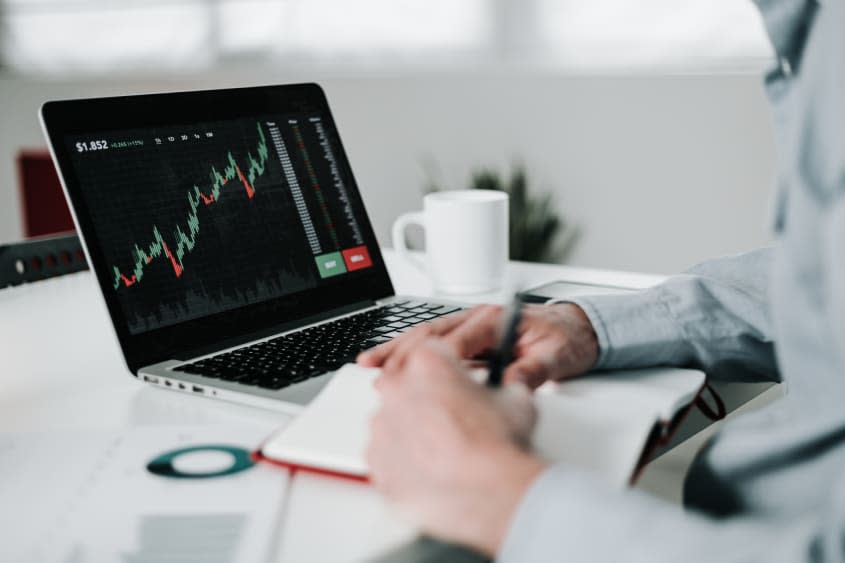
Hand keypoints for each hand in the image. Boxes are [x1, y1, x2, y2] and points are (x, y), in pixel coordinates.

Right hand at [358, 303, 598, 388]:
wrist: (580, 329)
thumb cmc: (568, 339)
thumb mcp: (557, 358)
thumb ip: (531, 372)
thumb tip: (509, 388)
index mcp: (495, 319)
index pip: (456, 340)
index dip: (433, 360)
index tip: (414, 379)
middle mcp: (478, 318)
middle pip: (430, 333)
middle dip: (401, 351)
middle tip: (376, 369)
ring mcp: (471, 326)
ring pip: (426, 336)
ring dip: (398, 349)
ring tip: (370, 363)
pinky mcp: (469, 338)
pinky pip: (435, 344)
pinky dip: (412, 353)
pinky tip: (394, 364)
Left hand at [367, 339, 545, 554]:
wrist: (488, 492)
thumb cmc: (498, 445)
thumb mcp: (516, 399)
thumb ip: (502, 385)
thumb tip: (506, 387)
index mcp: (429, 361)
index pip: (431, 352)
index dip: (448, 369)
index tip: (454, 382)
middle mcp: (397, 388)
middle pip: (405, 384)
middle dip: (425, 398)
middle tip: (450, 417)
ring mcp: (381, 425)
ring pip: (393, 421)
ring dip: (412, 430)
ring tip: (443, 450)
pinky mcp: (375, 460)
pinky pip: (385, 456)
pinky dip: (403, 461)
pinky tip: (429, 469)